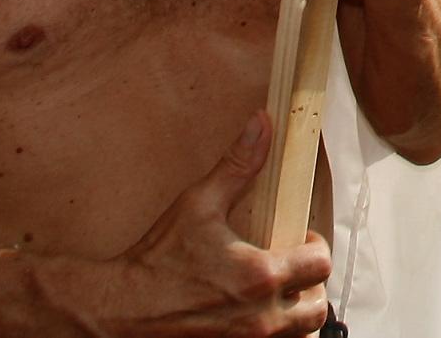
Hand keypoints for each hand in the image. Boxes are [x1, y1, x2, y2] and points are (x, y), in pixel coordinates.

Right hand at [83, 112, 330, 337]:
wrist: (120, 310)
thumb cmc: (157, 262)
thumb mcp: (197, 205)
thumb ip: (237, 164)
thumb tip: (262, 124)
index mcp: (259, 275)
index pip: (320, 263)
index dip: (314, 247)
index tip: (298, 239)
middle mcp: (260, 317)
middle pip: (318, 306)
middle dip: (311, 284)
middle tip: (292, 268)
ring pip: (300, 333)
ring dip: (295, 311)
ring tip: (276, 293)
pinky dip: (273, 332)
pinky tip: (252, 313)